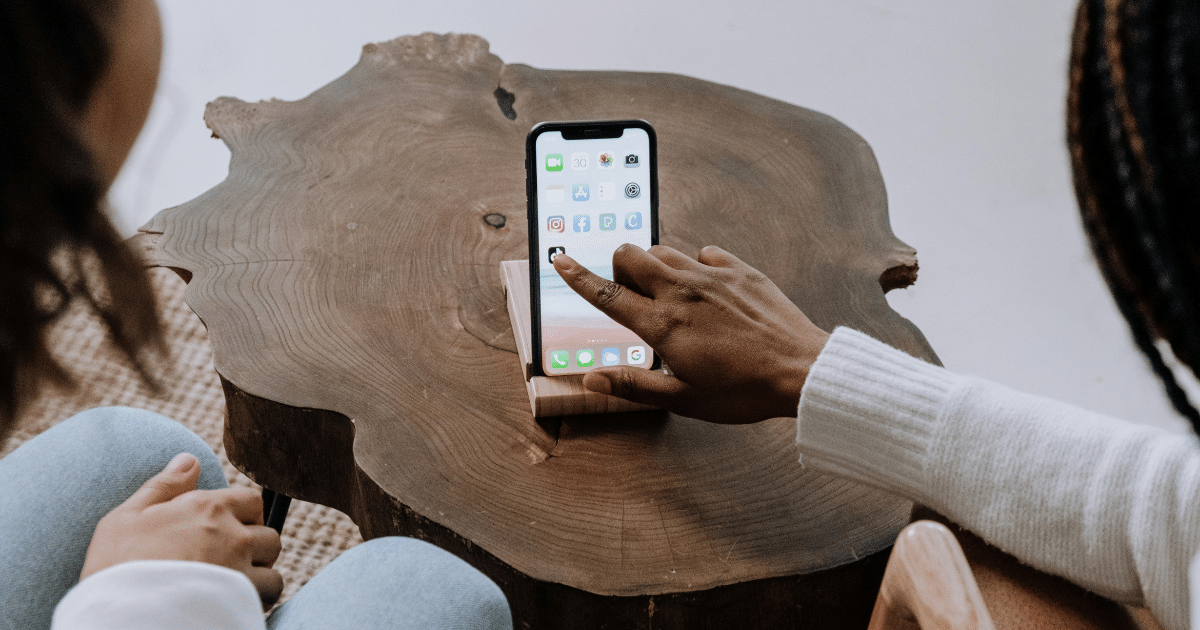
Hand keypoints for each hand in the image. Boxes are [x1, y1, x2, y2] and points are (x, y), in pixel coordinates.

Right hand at [82, 453, 283, 607]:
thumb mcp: (126, 518)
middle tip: (228, 564)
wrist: (115, 616)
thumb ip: (164, 486)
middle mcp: (231, 533)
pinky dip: (258, 597)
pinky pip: (271, 591)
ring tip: (231, 585)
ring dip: (258, 574)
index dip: (244, 517)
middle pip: (268, 535)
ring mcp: (240, 566)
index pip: (252, 501)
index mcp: (205, 508)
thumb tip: (190, 459)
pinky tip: (233, 600)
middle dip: (255, 549)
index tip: (228, 534)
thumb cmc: (114, 568)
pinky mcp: (244, 596)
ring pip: (272, 565)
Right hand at [553, 244, 829, 422]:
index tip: (560, 259)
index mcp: (662, 324)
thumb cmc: (742, 391)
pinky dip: (696, 266)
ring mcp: (712, 276)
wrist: (801, 370)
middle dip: (619, 266)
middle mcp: (682, 291)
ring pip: (665, 250)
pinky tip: (707, 290)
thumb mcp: (683, 399)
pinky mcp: (740, 270)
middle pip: (630, 254)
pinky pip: (704, 252)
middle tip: (630, 293)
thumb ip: (634, 385)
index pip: (607, 293)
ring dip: (655, 266)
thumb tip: (591, 379)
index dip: (578, 276)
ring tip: (669, 296)